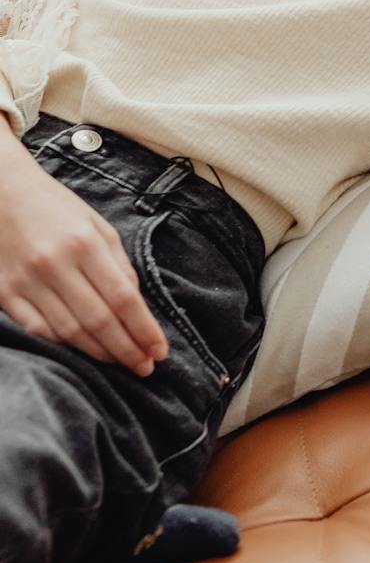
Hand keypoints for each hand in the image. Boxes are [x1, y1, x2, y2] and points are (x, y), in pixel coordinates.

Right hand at [0, 164, 169, 375]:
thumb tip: (137, 305)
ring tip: (121, 363)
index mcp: (85, 244)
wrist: (0, 194)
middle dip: (127, 349)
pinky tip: (83, 352)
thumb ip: (120, 265)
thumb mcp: (98, 227)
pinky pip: (37, 329)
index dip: (144, 329)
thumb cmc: (57, 209)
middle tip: (145, 368)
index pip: (123, 299)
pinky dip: (63, 345)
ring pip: (69, 331)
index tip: (160, 351)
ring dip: (99, 353)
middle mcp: (55, 264)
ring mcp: (26, 281)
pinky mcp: (4, 293)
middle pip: (98, 320)